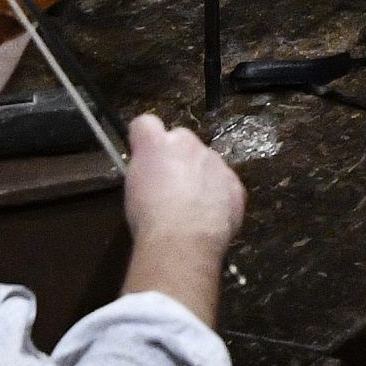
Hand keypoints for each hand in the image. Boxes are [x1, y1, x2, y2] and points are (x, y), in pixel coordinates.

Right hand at [123, 113, 244, 253]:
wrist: (182, 242)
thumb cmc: (148, 218)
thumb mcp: (131, 190)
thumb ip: (144, 169)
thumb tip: (151, 171)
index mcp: (155, 142)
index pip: (146, 124)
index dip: (145, 139)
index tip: (145, 158)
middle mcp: (187, 143)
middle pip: (181, 141)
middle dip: (177, 158)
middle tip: (171, 188)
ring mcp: (215, 161)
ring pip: (207, 162)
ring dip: (200, 177)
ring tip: (192, 209)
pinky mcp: (234, 183)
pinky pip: (225, 184)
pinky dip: (220, 197)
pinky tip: (210, 219)